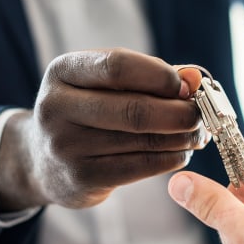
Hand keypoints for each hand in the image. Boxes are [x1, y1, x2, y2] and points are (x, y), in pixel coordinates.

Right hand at [0, 48, 208, 209]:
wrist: (42, 160)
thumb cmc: (88, 112)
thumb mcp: (104, 84)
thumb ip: (149, 76)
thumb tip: (194, 78)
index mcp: (63, 71)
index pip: (118, 66)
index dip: (161, 76)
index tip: (188, 86)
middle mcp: (56, 107)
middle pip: (134, 109)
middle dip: (179, 112)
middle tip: (201, 115)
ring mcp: (66, 146)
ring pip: (142, 140)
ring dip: (181, 137)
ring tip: (197, 134)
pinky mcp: (81, 178)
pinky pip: (140, 166)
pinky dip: (170, 158)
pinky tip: (181, 152)